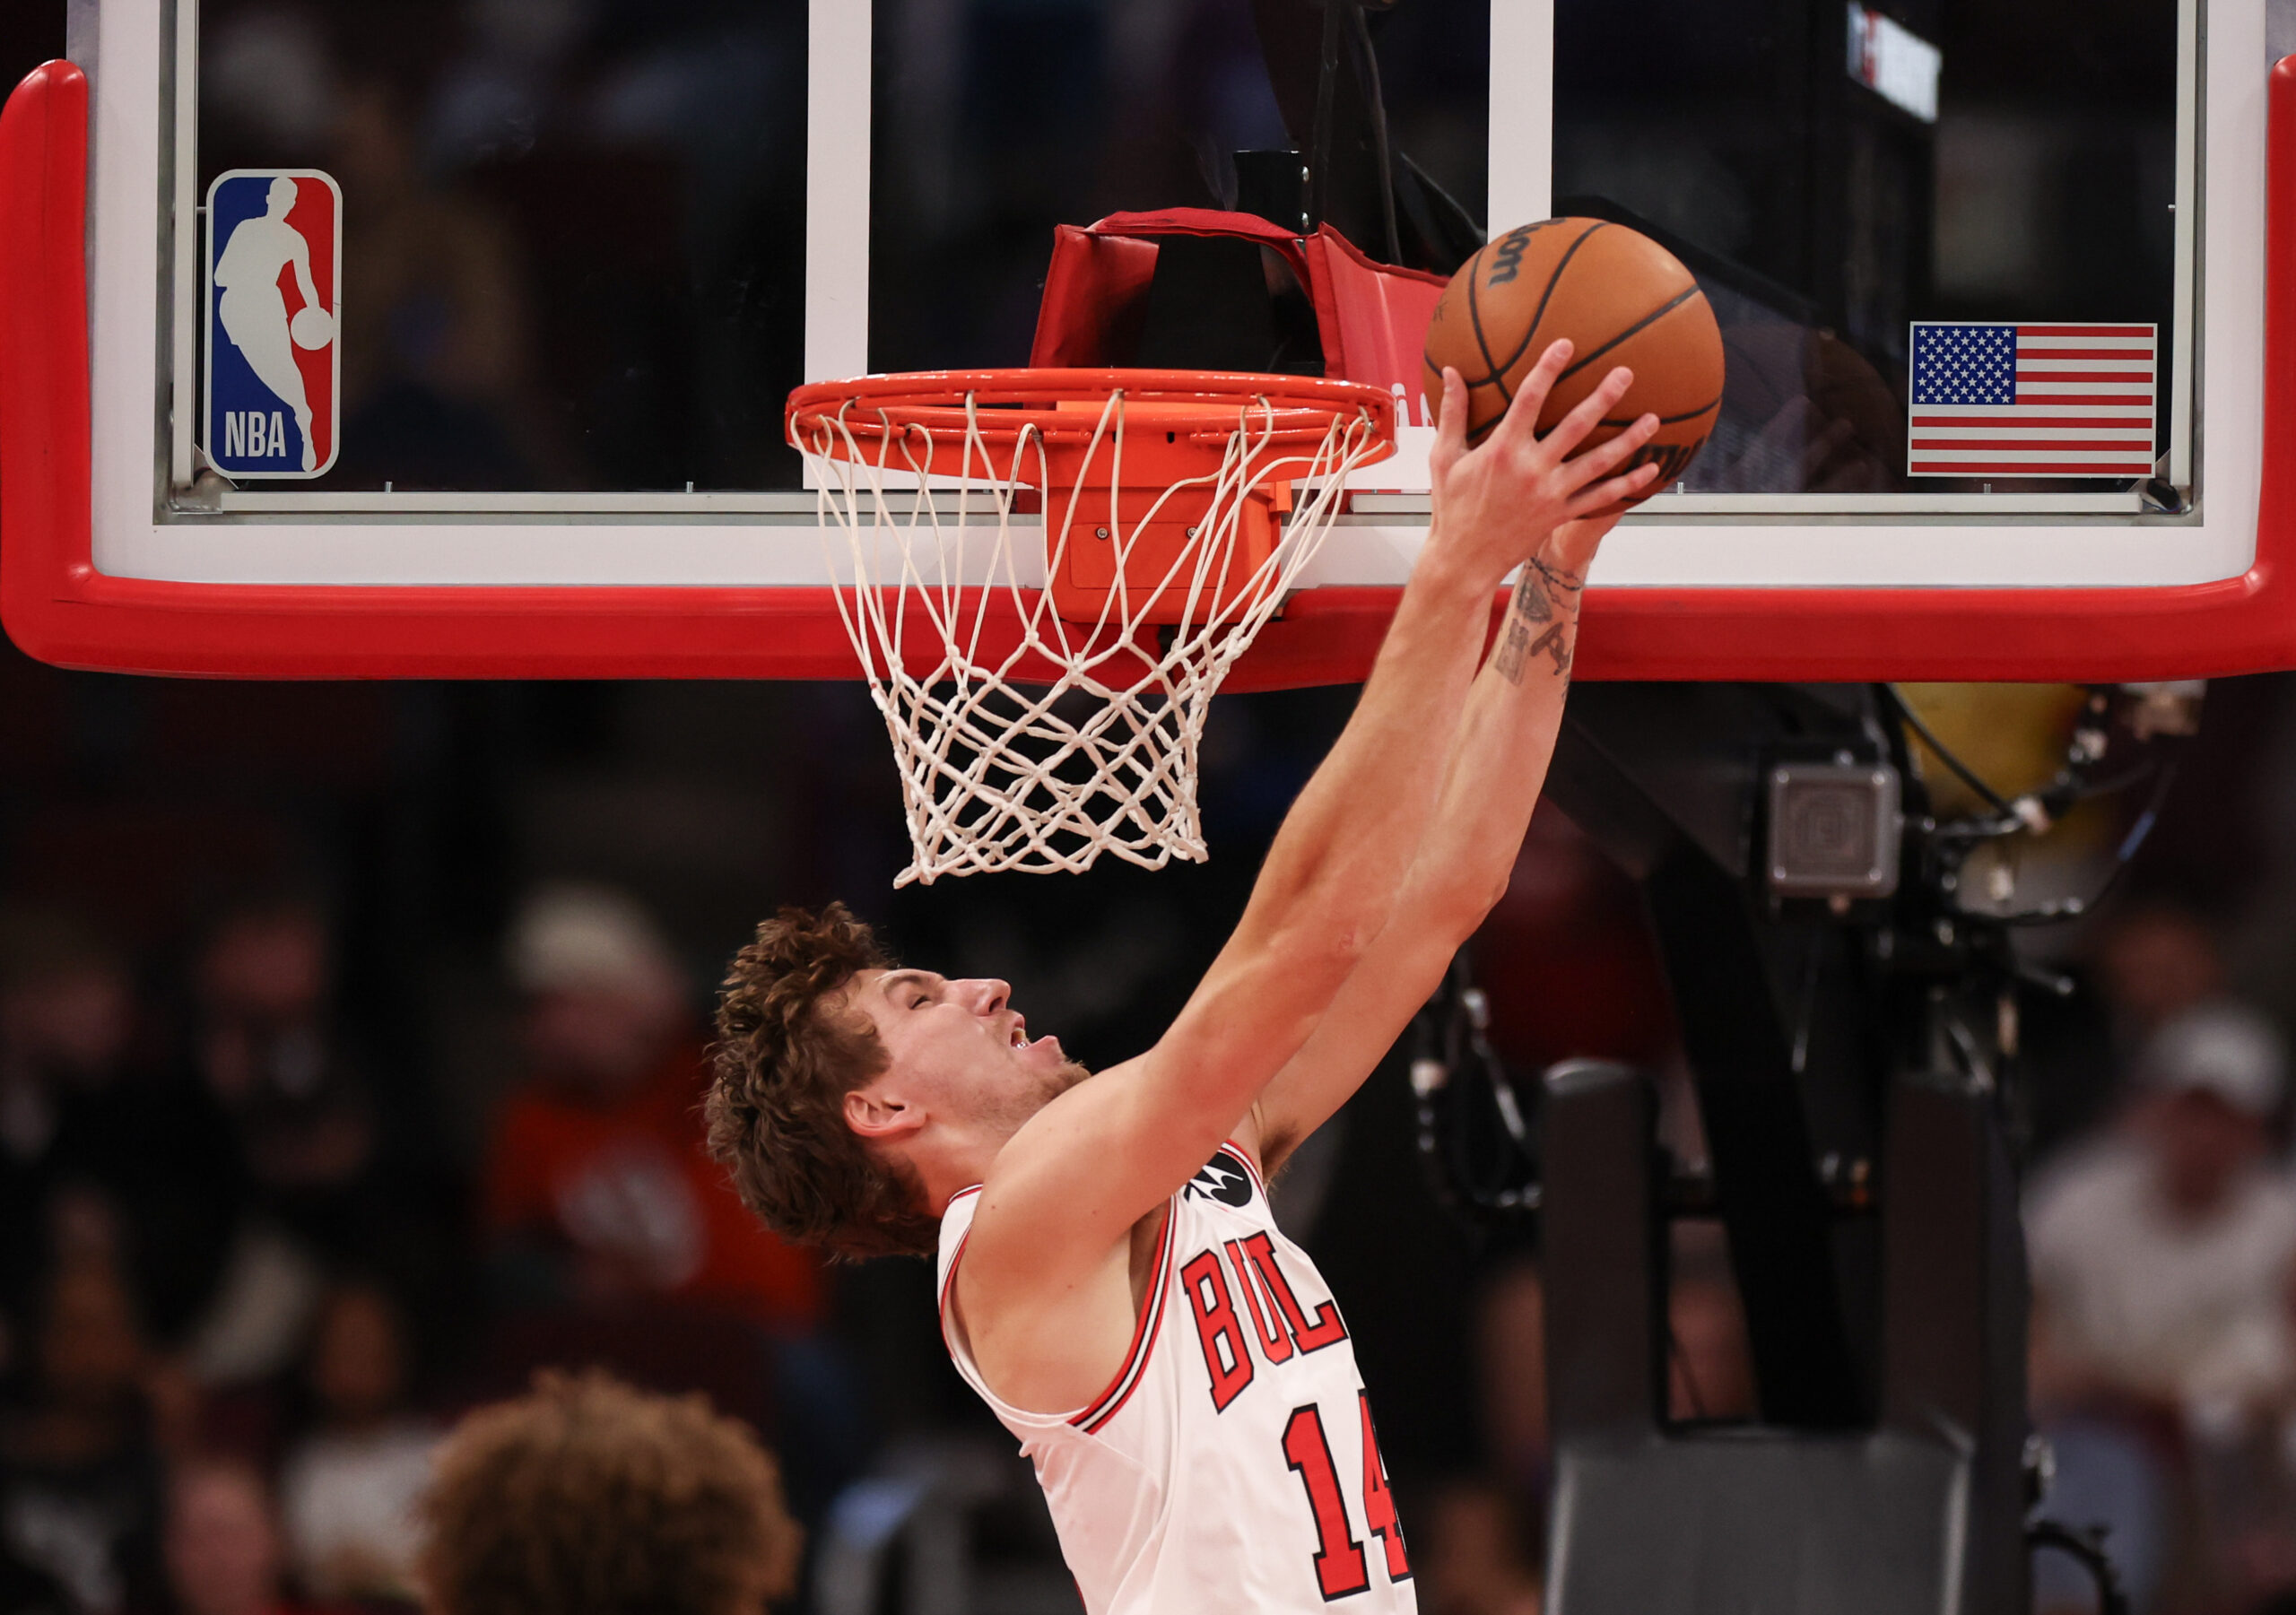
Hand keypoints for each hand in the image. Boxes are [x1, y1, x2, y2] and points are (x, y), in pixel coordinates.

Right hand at [1424, 343, 1660, 586]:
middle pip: (1576, 426)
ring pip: (1598, 462)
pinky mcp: (1560, 514)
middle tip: (1625, 373)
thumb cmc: (1451, 506)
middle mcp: (1531, 469)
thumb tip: (1452, 371)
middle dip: (1603, 397)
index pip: (1529, 399)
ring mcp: (1550, 494)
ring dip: (1628, 439)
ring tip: (1652, 418)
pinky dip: (1627, 484)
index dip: (1548, 369)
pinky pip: (1601, 498)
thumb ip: (1452, 413)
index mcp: (1502, 450)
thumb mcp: (1444, 457)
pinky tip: (1651, 469)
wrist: (1464, 559)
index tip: (1566, 344)